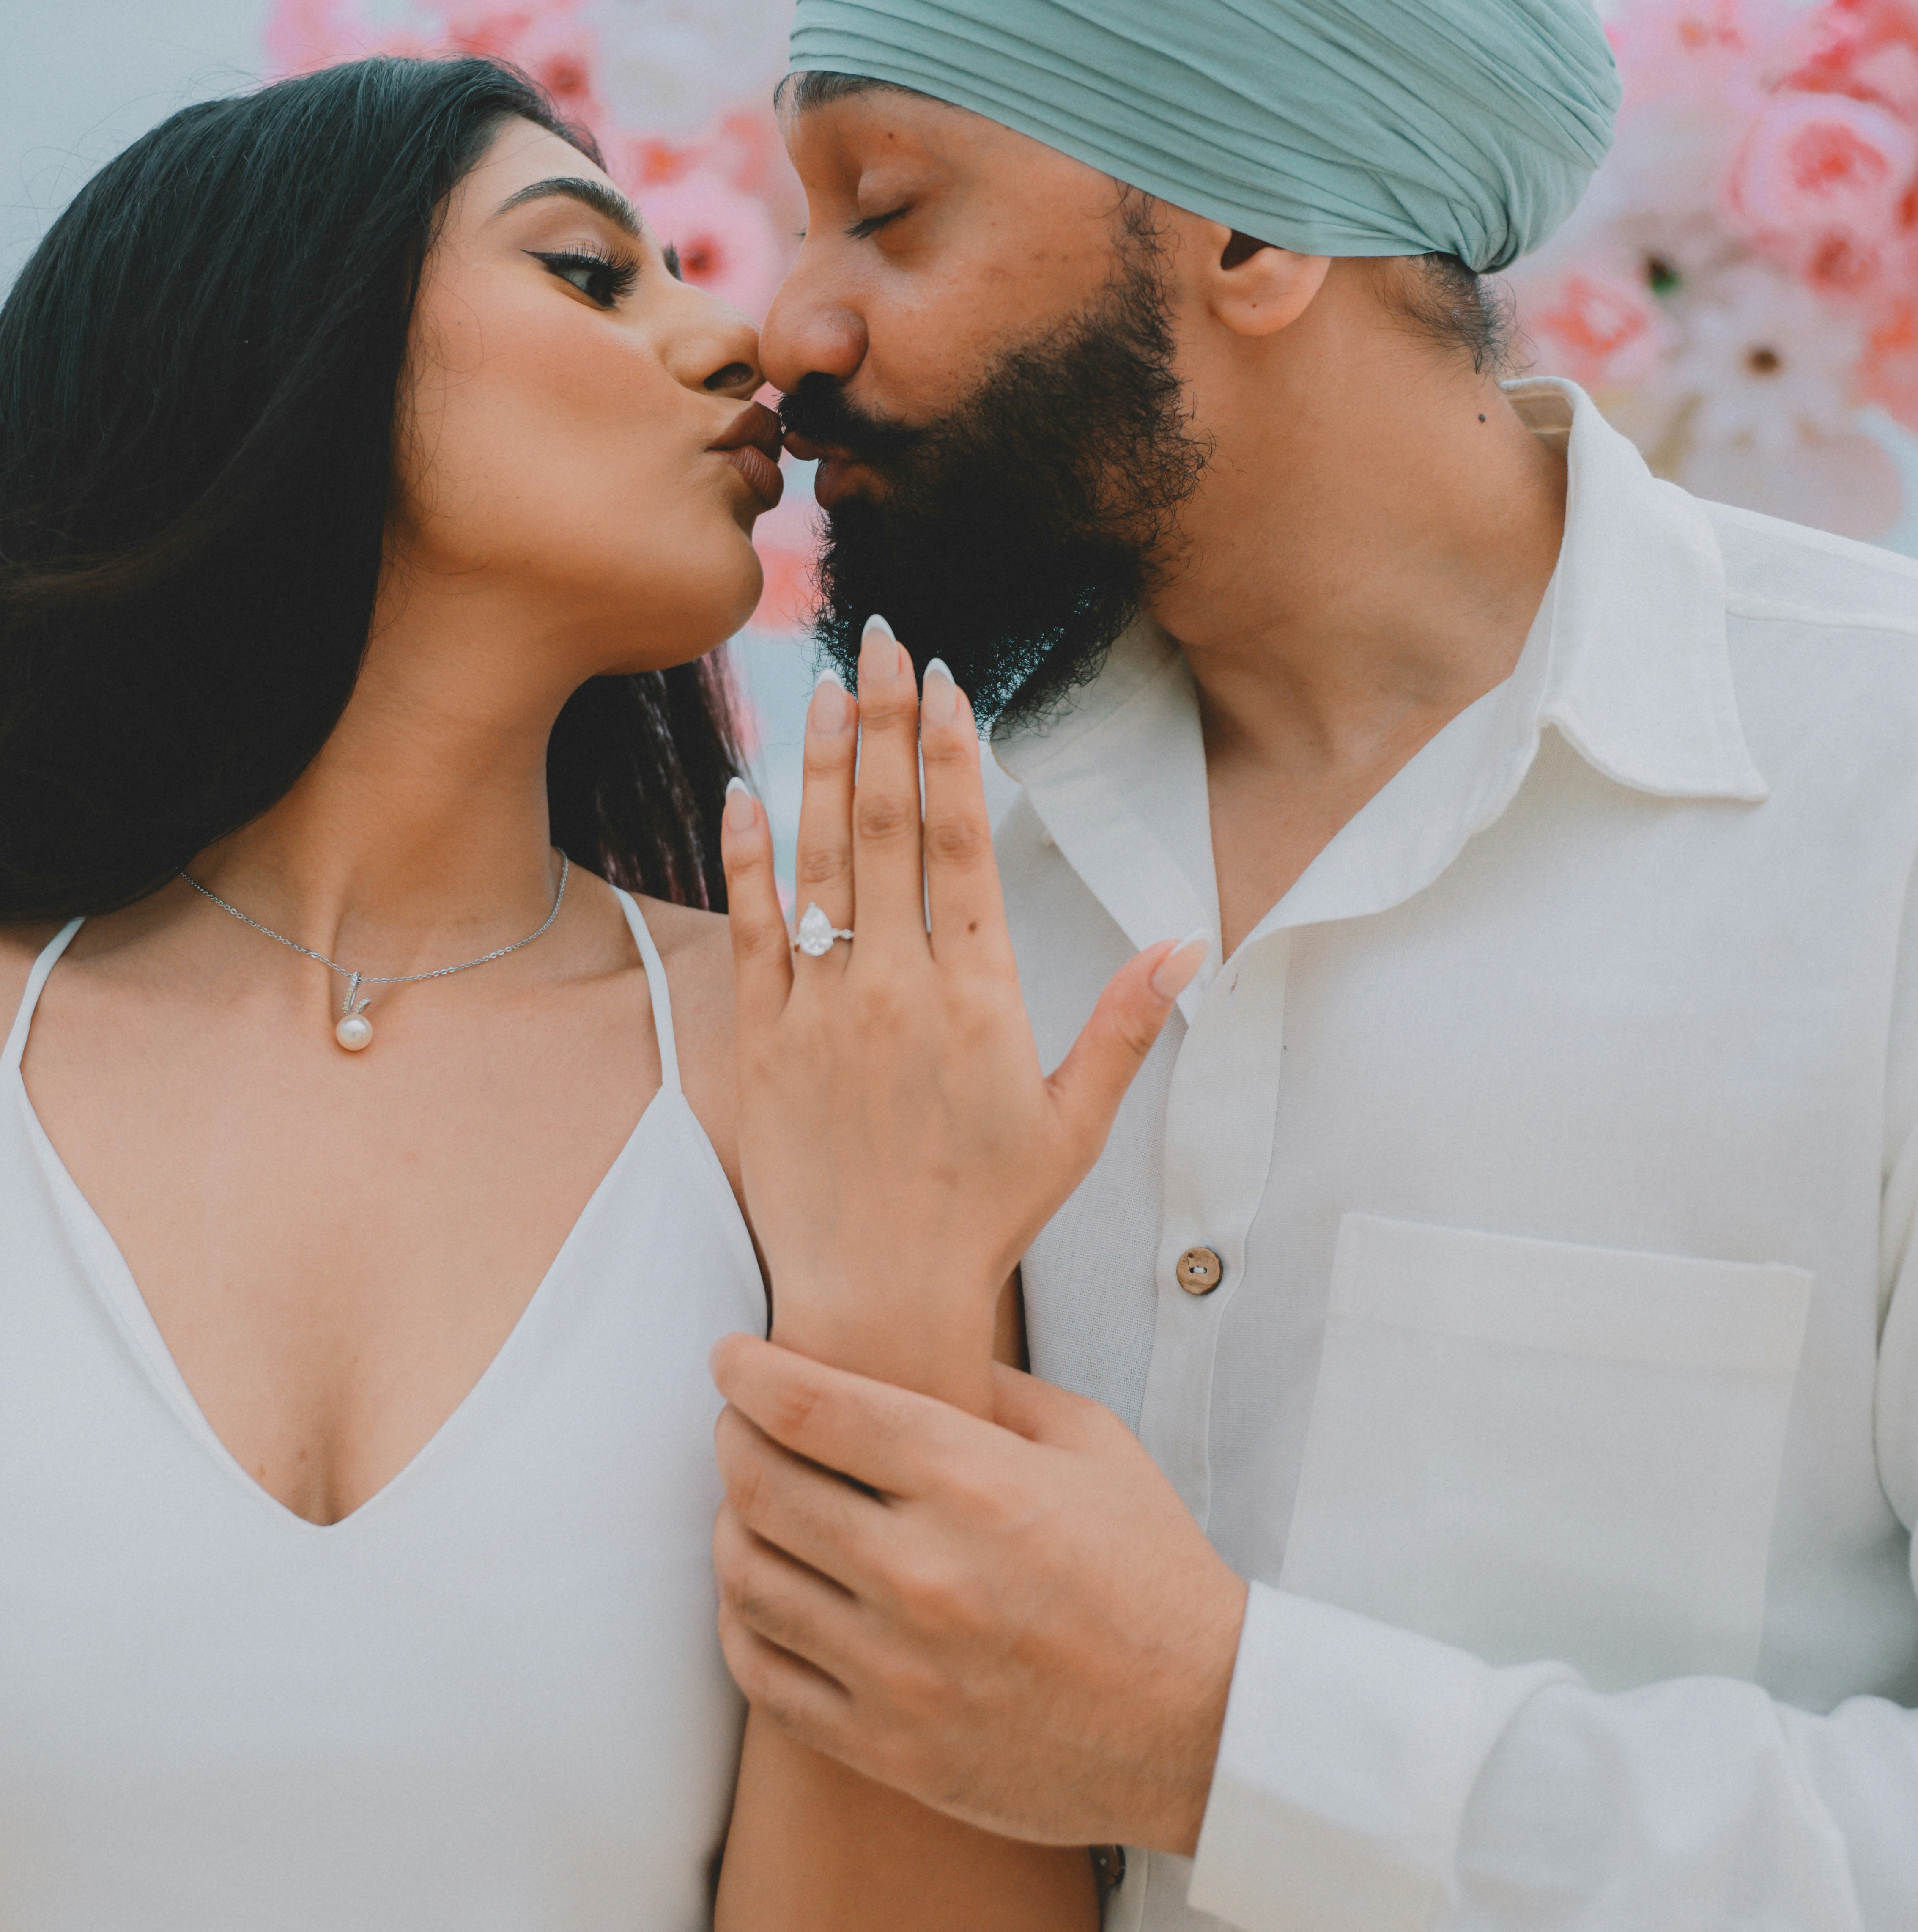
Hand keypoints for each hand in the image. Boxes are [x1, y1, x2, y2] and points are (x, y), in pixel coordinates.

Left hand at [712, 1332, 1247, 1855]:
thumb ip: (993, 1390)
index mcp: (974, 1484)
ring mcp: (900, 1670)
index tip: (730, 1357)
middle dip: (732, 1441)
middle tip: (737, 1426)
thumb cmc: (1151, 1573)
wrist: (1201, 1727)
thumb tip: (902, 1357)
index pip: (812, 1408)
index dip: (749, 1372)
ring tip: (747, 1510)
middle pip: (762, 1488)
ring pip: (750, 1582)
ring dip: (730, 1532)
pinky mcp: (890, 1749)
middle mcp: (924, 1574)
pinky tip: (757, 1598)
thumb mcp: (1093, 1445)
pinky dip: (742, 1628)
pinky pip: (766, 1681)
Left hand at [722, 621, 1201, 1406]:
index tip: (941, 682)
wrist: (878, 1295)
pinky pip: (750, 931)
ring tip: (817, 682)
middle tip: (873, 636)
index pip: (961, 843)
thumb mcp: (1072, 1124)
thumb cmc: (983, 1215)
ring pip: (818, 859)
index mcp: (978, 995)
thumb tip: (1187, 944)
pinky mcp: (763, 1043)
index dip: (948, 752)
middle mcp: (898, 987)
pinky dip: (747, 858)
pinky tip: (744, 792)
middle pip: (885, 824)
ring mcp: (824, 1010)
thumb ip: (1123, 1026)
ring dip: (815, 763)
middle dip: (879, 720)